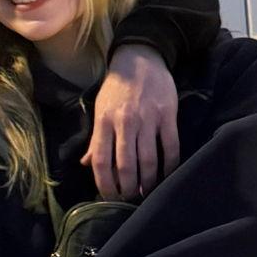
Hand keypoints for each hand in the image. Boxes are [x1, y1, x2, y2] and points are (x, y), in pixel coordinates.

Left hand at [85, 45, 179, 199]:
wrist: (140, 57)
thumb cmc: (116, 87)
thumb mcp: (100, 109)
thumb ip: (95, 139)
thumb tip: (86, 165)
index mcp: (104, 121)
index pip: (101, 161)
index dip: (104, 184)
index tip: (109, 197)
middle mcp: (124, 122)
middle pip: (126, 166)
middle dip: (128, 188)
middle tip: (130, 198)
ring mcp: (147, 119)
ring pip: (148, 160)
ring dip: (148, 182)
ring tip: (147, 192)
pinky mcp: (167, 115)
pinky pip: (170, 147)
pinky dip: (170, 166)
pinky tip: (167, 175)